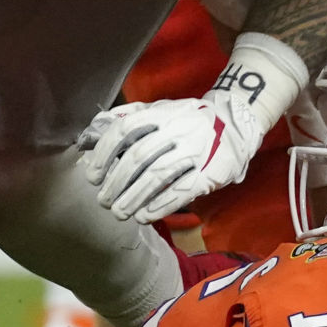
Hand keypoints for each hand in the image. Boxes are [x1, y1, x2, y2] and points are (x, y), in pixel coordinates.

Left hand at [77, 92, 264, 222]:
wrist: (236, 122)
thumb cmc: (188, 119)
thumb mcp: (160, 110)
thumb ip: (127, 118)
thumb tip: (90, 133)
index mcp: (161, 113)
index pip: (123, 130)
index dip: (104, 154)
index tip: (93, 176)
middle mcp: (178, 129)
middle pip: (137, 158)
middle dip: (116, 183)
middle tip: (104, 201)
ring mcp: (196, 151)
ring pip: (157, 177)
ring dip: (133, 198)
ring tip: (120, 213)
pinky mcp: (211, 172)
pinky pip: (182, 191)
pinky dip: (160, 206)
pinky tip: (145, 216)